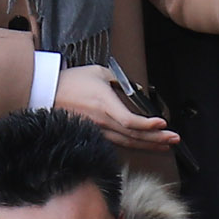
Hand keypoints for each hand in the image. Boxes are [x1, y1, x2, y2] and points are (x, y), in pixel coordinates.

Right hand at [55, 65, 177, 152]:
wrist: (45, 93)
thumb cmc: (70, 82)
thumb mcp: (99, 72)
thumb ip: (121, 80)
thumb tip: (136, 88)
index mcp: (104, 104)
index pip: (129, 120)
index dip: (147, 125)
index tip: (163, 123)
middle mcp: (102, 121)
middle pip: (133, 135)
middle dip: (156, 138)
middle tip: (174, 139)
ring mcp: (96, 130)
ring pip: (126, 142)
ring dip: (148, 145)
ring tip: (165, 145)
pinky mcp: (92, 135)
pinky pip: (116, 142)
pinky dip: (133, 145)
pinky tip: (144, 146)